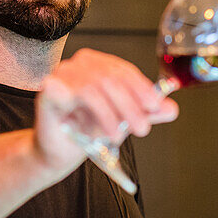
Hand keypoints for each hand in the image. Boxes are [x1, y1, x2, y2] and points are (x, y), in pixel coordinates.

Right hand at [34, 48, 178, 173]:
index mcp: (96, 64)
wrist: (59, 153)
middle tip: (142, 128)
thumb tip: (171, 108)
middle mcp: (77, 65)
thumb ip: (145, 112)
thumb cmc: (85, 130)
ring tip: (118, 135)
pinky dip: (85, 110)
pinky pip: (68, 93)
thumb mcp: (122, 120)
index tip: (155, 107)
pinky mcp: (47, 92)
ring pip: (92, 86)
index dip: (141, 88)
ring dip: (110, 113)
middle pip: (110, 78)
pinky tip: (93, 128)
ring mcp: (60, 76)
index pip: (123, 70)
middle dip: (130, 105)